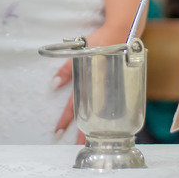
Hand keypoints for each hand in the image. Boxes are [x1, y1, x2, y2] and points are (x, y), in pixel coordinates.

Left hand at [52, 25, 118, 141]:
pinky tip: (107, 124)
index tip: (58, 131)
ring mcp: (112, 88)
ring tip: (88, 140)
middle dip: (82, 131)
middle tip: (75, 145)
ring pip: (101, 113)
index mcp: (89, 80)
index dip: (65, 118)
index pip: (74, 104)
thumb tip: (54, 84)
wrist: (125, 32)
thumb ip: (67, 69)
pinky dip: (109, 115)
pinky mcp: (121, 86)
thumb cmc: (101, 40)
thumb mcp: (80, 51)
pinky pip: (114, 105)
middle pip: (89, 113)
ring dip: (95, 126)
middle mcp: (101, 87)